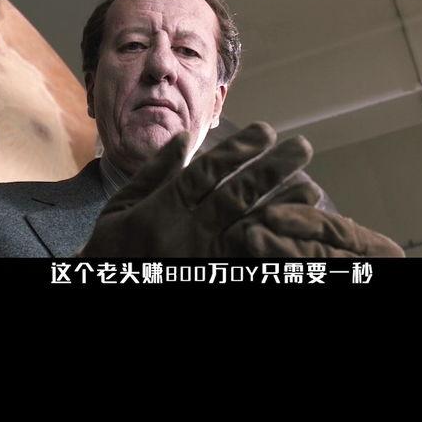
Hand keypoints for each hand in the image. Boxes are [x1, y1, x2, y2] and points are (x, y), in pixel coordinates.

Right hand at [80, 122, 403, 257]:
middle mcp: (187, 234)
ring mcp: (204, 260)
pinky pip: (249, 259)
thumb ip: (153, 174)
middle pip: (237, 196)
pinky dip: (273, 244)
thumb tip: (184, 138)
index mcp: (162, 211)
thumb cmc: (111, 251)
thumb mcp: (119, 209)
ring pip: (250, 229)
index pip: (207, 173)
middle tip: (302, 147)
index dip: (238, 150)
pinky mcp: (216, 275)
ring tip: (310, 188)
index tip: (265, 130)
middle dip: (271, 169)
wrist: (110, 291)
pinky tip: (294, 231)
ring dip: (282, 207)